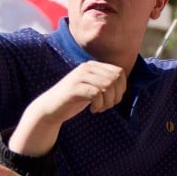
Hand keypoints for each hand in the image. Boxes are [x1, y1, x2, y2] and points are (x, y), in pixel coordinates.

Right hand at [11, 61, 125, 154]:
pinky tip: (93, 110)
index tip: (113, 100)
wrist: (50, 108)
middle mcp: (87, 67)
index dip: (122, 88)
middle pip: (115, 79)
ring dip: (108, 102)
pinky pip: (97, 94)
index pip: (119, 72)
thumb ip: (106, 84)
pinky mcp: (74, 88)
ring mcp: (79, 76)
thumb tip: (125, 87)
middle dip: (116, 96)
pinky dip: (99, 105)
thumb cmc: (74, 99)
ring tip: (100, 108)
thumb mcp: (93, 88)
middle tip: (107, 106)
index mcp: (93, 66)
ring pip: (107, 86)